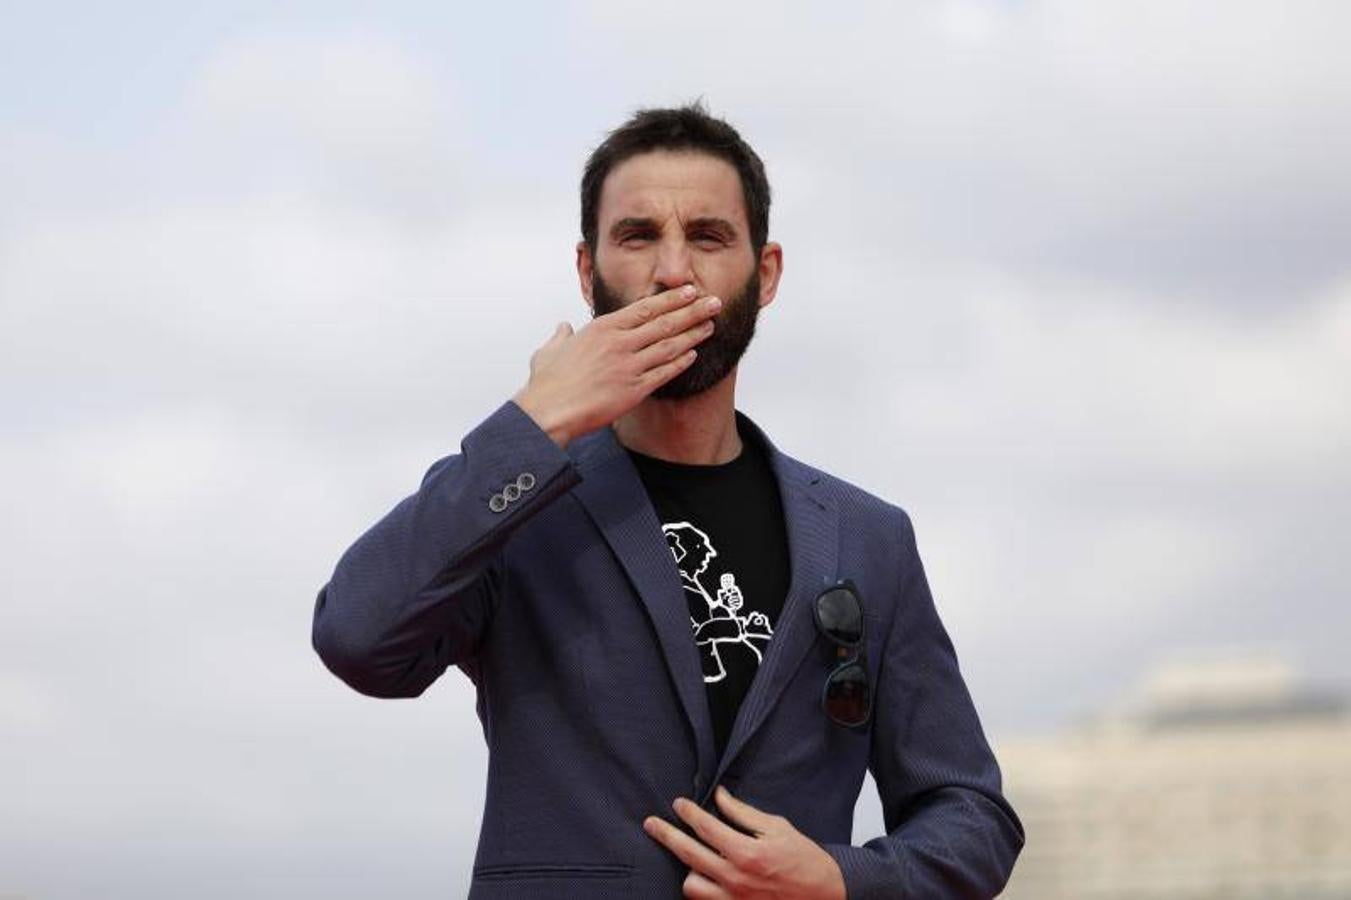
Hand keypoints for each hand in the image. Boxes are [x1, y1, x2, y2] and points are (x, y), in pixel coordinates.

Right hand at [512, 284, 721, 447]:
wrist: (548, 412)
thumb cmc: (547, 383)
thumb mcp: (550, 350)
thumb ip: (561, 336)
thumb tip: (563, 328)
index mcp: (602, 328)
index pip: (645, 307)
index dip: (671, 299)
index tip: (689, 290)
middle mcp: (620, 343)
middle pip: (665, 322)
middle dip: (693, 311)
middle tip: (714, 302)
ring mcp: (629, 367)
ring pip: (669, 346)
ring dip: (693, 335)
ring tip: (711, 325)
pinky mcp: (634, 390)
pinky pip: (664, 373)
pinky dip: (681, 363)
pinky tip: (694, 355)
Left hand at [643, 785, 846, 898]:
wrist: (824, 895)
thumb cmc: (804, 859)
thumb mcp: (777, 827)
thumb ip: (743, 813)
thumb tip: (719, 796)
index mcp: (747, 853)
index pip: (706, 827)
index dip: (688, 812)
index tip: (679, 803)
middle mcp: (736, 878)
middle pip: (688, 854)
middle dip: (666, 835)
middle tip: (651, 824)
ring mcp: (734, 899)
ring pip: (690, 885)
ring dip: (687, 868)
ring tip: (688, 856)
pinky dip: (700, 888)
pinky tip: (700, 876)